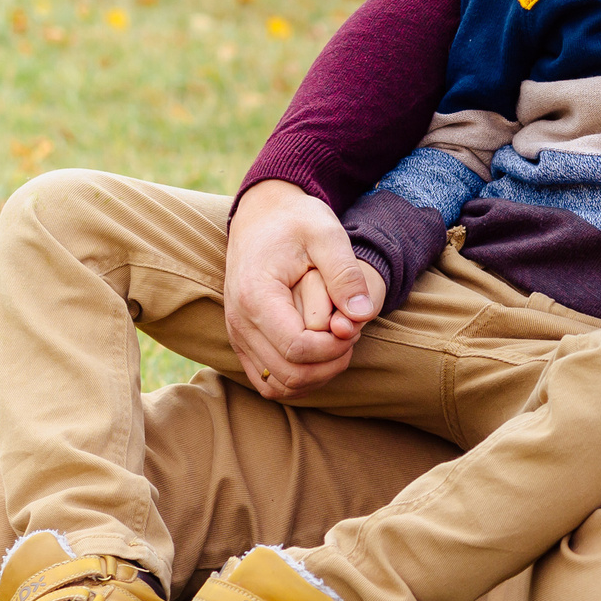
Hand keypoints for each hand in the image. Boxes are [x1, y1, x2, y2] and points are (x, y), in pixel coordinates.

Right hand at [223, 180, 387, 401]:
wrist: (261, 215)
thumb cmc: (296, 221)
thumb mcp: (327, 234)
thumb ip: (346, 274)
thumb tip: (362, 316)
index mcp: (256, 296)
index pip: (298, 348)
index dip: (334, 348)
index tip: (352, 325)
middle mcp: (240, 322)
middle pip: (289, 374)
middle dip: (330, 363)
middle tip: (350, 334)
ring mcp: (238, 336)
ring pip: (278, 386)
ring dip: (316, 376)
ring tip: (337, 343)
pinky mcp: (243, 342)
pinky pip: (268, 381)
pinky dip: (298, 378)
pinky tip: (321, 353)